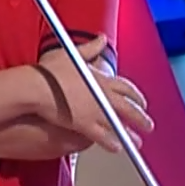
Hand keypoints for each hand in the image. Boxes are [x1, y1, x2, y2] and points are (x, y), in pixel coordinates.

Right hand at [35, 35, 153, 152]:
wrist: (37, 86)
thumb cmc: (50, 71)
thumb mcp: (73, 53)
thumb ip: (91, 47)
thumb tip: (101, 38)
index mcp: (101, 78)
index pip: (126, 87)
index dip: (136, 95)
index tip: (140, 101)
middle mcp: (102, 95)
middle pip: (129, 107)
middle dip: (141, 116)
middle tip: (147, 123)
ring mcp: (95, 110)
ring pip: (120, 124)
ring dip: (131, 134)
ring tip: (138, 141)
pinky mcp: (84, 124)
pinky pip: (103, 137)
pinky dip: (112, 143)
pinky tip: (116, 147)